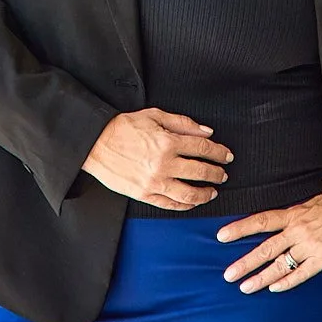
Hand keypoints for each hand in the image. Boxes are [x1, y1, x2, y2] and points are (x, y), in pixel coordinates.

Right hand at [83, 108, 233, 208]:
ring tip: (212, 192)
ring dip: (205, 194)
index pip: (203, 148)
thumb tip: (207, 132)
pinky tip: (192, 202)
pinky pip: (170, 204)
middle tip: (223, 175)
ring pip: (189, 193)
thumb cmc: (122, 128)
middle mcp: (164, 164)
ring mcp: (154, 182)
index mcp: (168, 142)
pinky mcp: (144, 194)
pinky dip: (185, 205)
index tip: (227, 156)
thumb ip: (183, 123)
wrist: (95, 143)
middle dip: (217, 174)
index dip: (219, 153)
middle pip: (201, 172)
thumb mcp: (154, 116)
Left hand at [219, 167, 321, 291]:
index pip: (261, 221)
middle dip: (244, 263)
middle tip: (228, 275)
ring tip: (245, 287)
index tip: (222, 236)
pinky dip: (287, 282)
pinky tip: (274, 288)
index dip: (240, 228)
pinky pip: (301, 273)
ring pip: (279, 265)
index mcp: (295, 214)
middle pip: (264, 248)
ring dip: (260, 278)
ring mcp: (309, 246)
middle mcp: (297, 231)